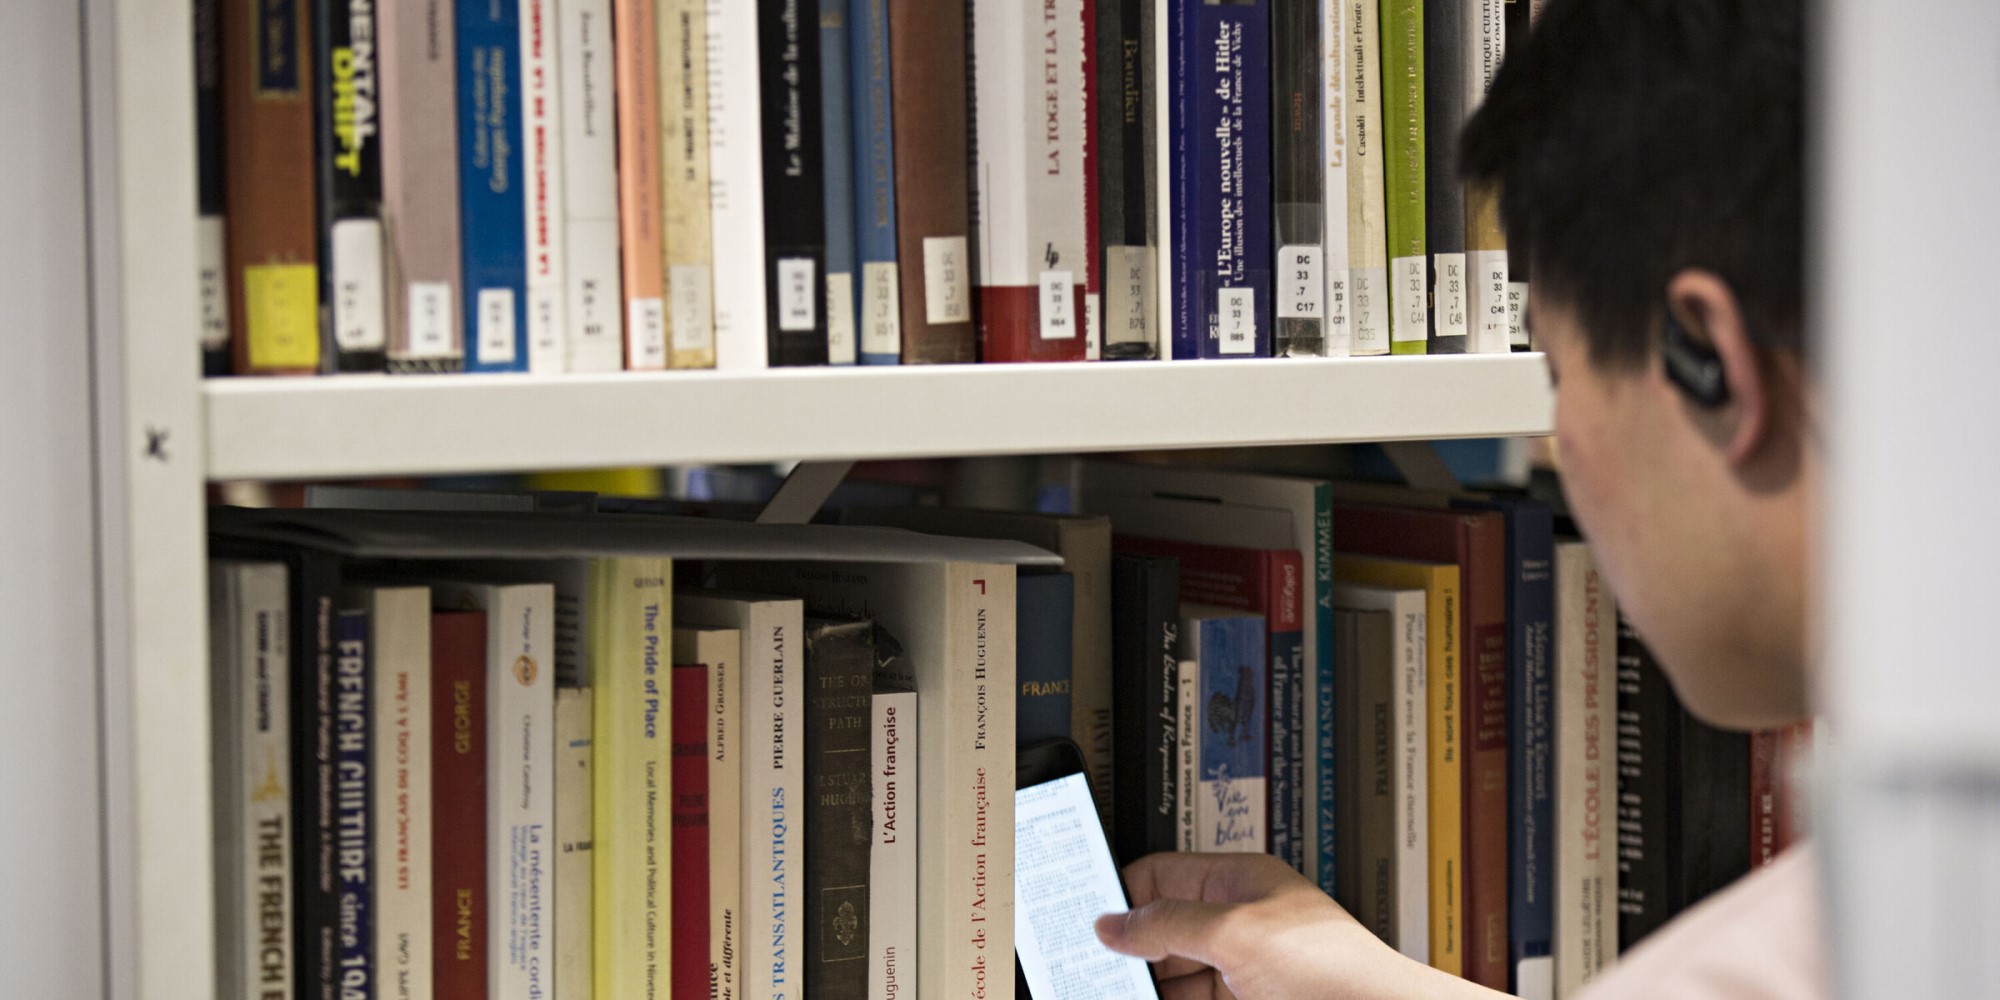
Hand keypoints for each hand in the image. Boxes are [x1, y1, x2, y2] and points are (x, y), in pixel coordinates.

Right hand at [1094, 853, 1501, 999]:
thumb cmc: (1333, 968)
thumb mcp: (1235, 934)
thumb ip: (1168, 924)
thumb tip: (1114, 923)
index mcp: (1237, 882)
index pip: (1160, 875)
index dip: (1120, 895)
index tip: (1083, 918)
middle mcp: (1238, 922)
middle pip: (1160, 929)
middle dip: (1126, 949)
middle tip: (1086, 968)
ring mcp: (1242, 969)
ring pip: (1172, 973)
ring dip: (1141, 983)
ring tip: (1104, 990)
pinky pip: (1190, 999)